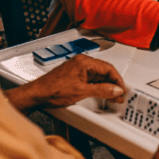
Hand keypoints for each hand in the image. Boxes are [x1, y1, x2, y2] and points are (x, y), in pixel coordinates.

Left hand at [9, 54, 125, 111]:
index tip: (122, 89)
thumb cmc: (52, 90)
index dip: (118, 80)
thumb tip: (116, 90)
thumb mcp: (81, 92)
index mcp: (84, 62)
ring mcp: (77, 69)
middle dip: (113, 84)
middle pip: (104, 72)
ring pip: (98, 76)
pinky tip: (101, 94)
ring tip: (112, 96)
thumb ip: (102, 90)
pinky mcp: (74, 76)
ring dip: (106, 86)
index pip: (108, 68)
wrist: (36, 95)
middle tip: (119, 95)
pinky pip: (91, 80)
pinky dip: (97, 87)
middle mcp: (81, 63)